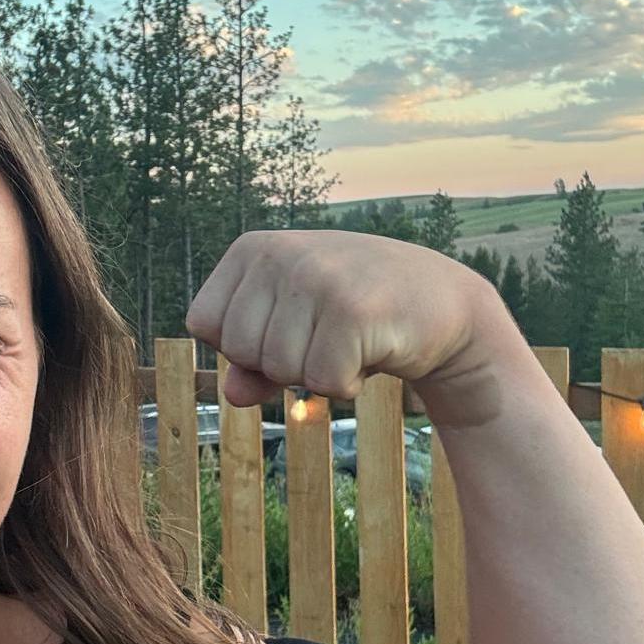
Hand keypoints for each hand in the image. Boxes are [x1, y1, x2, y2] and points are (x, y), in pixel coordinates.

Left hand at [184, 230, 494, 406]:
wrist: (440, 302)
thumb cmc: (352, 316)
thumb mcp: (292, 331)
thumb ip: (250, 365)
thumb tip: (232, 394)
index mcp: (252, 249)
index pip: (203, 324)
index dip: (242, 345)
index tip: (286, 325)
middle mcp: (280, 253)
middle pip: (240, 352)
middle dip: (279, 364)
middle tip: (323, 335)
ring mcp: (318, 278)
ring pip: (280, 372)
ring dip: (317, 374)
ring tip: (348, 339)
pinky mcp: (353, 311)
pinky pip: (324, 384)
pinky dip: (348, 384)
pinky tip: (372, 350)